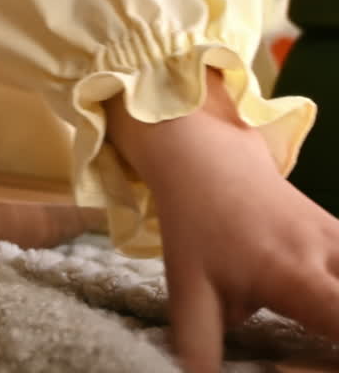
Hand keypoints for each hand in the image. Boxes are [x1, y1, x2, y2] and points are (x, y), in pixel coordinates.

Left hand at [105, 68, 338, 372]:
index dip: (338, 362)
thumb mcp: (188, 290)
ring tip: (314, 346)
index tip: (315, 366)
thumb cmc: (197, 225)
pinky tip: (321, 319)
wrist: (208, 160)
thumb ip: (200, 347)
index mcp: (298, 278)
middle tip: (308, 358)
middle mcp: (337, 260)